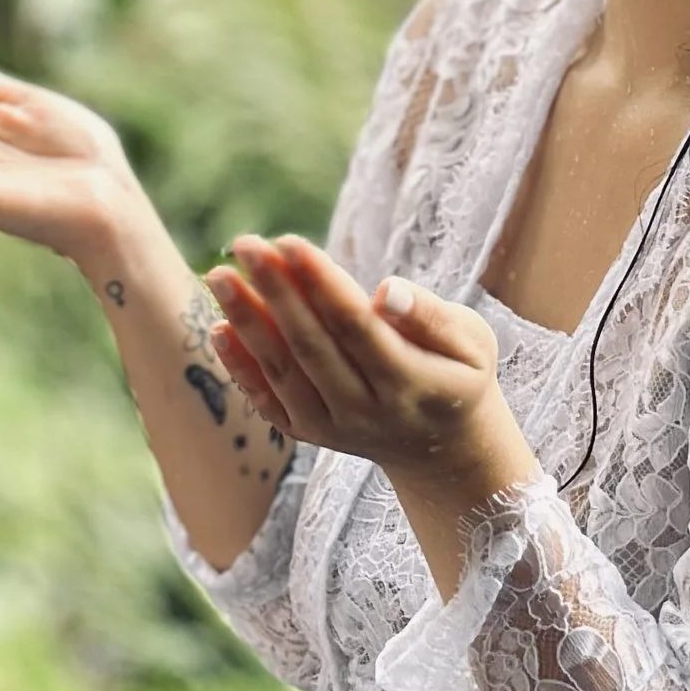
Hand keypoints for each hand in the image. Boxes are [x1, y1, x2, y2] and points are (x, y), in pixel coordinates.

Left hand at [205, 236, 533, 500]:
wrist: (442, 449)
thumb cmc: (458, 374)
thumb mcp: (471, 342)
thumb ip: (431, 316)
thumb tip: (385, 291)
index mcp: (410, 384)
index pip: (356, 327)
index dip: (321, 284)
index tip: (290, 242)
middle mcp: (365, 412)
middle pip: (311, 346)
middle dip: (275, 291)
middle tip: (245, 243)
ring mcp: (332, 427)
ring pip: (282, 371)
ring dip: (246, 322)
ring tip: (218, 275)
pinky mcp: (308, 434)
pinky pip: (267, 399)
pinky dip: (240, 365)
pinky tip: (218, 327)